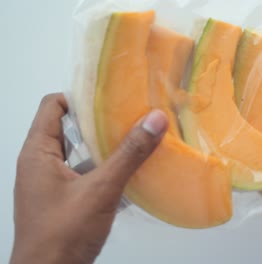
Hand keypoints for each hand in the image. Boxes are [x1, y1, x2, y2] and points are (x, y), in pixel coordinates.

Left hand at [11, 93, 167, 263]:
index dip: (80, 95)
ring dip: (106, 148)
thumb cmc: (64, 232)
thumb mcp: (101, 189)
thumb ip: (129, 154)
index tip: (112, 94)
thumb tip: (156, 119)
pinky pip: (85, 175)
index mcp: (38, 152)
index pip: (53, 105)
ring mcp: (52, 184)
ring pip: (80, 153)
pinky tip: (132, 173)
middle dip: (100, 121)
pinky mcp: (64, 201)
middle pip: (69, 128)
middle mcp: (41, 163)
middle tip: (132, 115)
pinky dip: (106, 170)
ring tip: (138, 139)